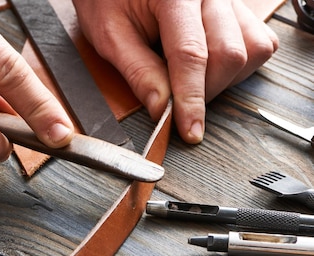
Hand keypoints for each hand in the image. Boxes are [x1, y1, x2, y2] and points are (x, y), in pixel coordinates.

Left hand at [73, 0, 278, 142]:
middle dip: (205, 91)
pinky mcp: (238, 8)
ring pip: (252, 49)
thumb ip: (138, 71)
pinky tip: (209, 67)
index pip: (191, 55)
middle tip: (176, 103)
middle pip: (229, 54)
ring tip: (190, 80)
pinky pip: (259, 42)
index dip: (191, 99)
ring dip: (224, 79)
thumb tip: (162, 108)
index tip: (189, 130)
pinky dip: (239, 66)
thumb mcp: (110, 36)